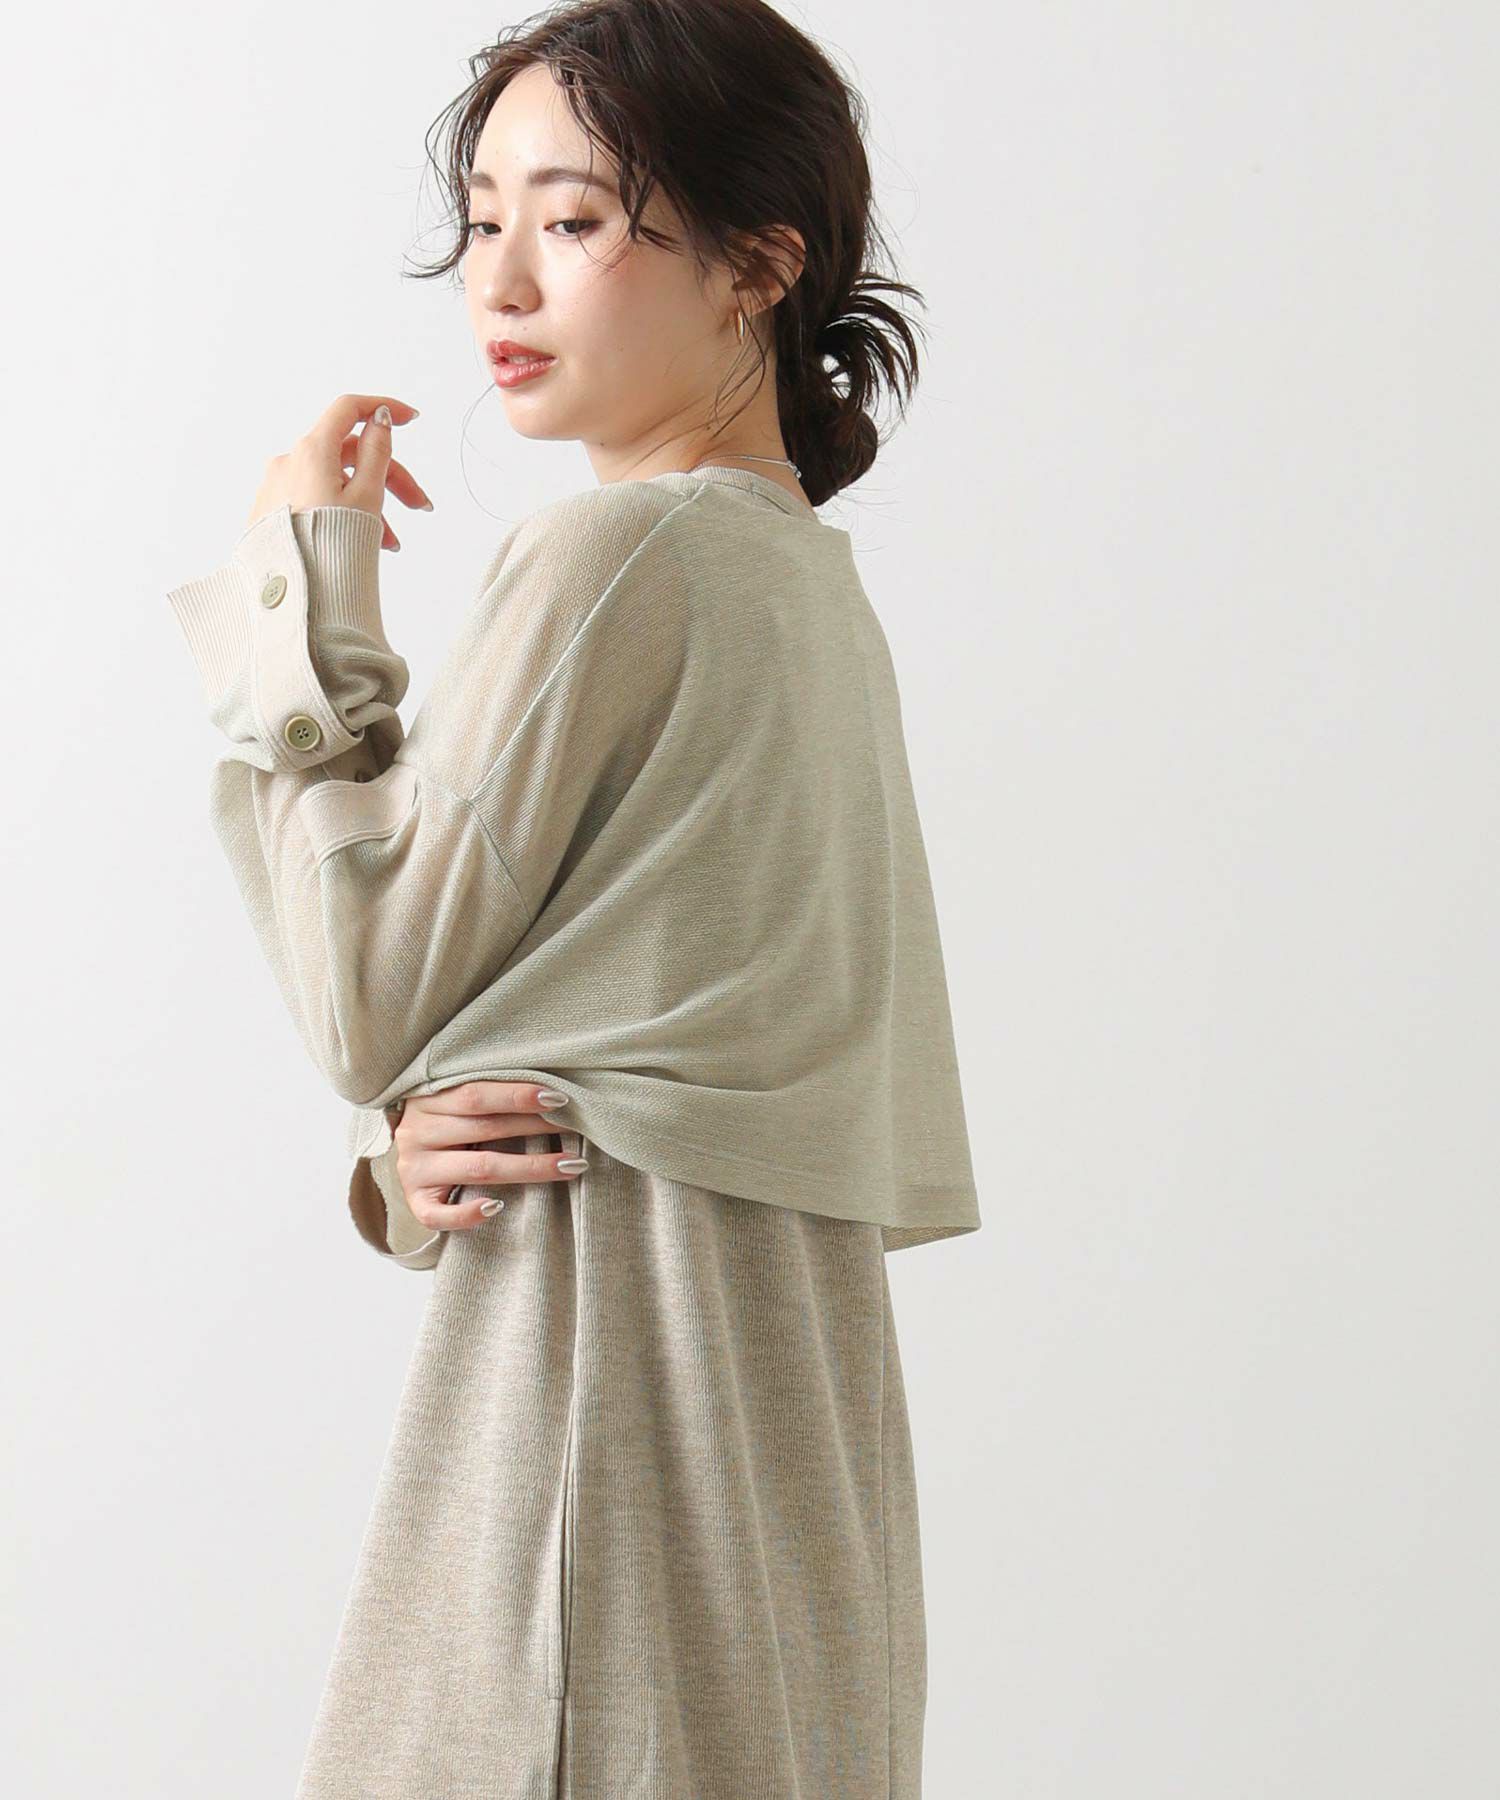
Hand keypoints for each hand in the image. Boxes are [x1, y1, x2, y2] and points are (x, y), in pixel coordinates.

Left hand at [246, 393, 432, 549]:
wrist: (294, 596)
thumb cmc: (330, 547)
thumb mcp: (367, 495)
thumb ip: (376, 452)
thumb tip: (379, 418)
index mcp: (312, 450)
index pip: (349, 409)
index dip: (383, 408)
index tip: (410, 419)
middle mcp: (289, 462)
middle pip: (348, 454)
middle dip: (390, 477)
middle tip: (420, 505)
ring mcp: (277, 487)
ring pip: (334, 482)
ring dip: (369, 503)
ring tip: (390, 542)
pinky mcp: (271, 512)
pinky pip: (314, 500)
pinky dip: (342, 512)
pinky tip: (360, 542)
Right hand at [391, 1081, 586, 1233]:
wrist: (407, 1150)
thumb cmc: (447, 1118)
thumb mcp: (456, 1096)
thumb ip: (488, 1092)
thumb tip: (551, 1092)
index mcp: (427, 1099)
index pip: (478, 1094)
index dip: (519, 1096)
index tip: (560, 1098)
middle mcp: (417, 1132)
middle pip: (485, 1130)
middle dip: (536, 1128)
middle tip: (577, 1128)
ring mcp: (413, 1170)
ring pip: (478, 1169)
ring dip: (529, 1167)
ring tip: (570, 1165)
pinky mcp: (415, 1202)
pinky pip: (438, 1215)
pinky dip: (467, 1215)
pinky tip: (498, 1207)